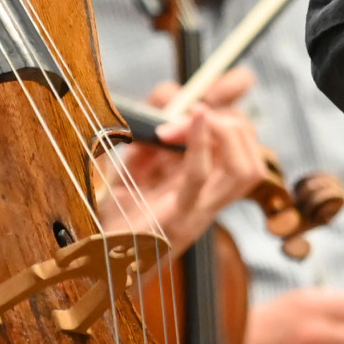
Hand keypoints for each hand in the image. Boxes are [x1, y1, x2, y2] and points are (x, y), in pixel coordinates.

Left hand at [95, 84, 269, 253]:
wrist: (91, 265)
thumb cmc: (113, 219)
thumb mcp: (132, 166)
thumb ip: (151, 133)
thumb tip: (170, 94)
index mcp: (205, 190)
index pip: (245, 148)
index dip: (248, 111)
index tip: (239, 78)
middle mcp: (209, 202)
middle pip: (253, 156)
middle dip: (233, 119)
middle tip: (190, 111)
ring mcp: (197, 213)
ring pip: (246, 169)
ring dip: (226, 132)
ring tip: (193, 119)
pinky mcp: (175, 221)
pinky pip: (201, 179)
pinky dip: (202, 142)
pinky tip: (194, 117)